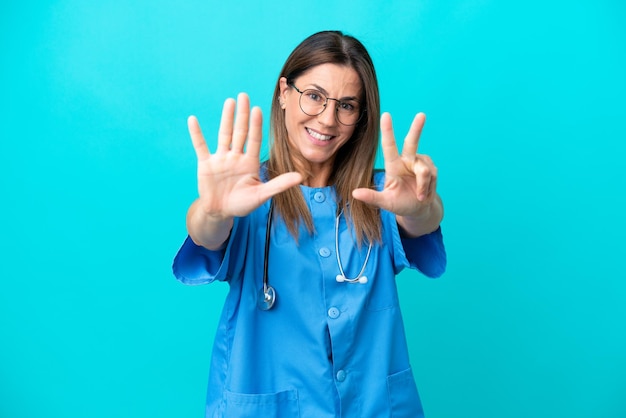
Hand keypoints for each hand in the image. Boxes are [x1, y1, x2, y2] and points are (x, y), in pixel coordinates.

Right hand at [188, 93, 301, 219]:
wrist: (221, 212)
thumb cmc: (242, 204)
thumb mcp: (261, 195)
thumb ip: (279, 184)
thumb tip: (300, 176)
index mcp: (249, 162)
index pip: (254, 140)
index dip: (255, 125)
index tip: (258, 109)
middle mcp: (235, 157)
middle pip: (240, 132)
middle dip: (242, 115)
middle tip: (244, 95)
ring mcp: (220, 159)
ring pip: (224, 135)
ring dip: (226, 118)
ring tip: (229, 102)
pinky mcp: (205, 164)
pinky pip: (200, 146)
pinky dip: (196, 134)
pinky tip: (193, 120)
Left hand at [352, 112, 438, 219]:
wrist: (418, 209)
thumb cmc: (400, 204)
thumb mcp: (385, 202)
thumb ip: (371, 197)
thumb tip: (354, 193)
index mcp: (393, 166)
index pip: (389, 146)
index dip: (388, 131)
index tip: (386, 115)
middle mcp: (407, 161)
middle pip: (412, 142)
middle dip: (417, 128)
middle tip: (421, 115)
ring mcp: (420, 164)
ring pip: (424, 170)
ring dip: (423, 185)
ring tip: (419, 196)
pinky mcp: (432, 168)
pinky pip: (431, 175)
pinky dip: (428, 187)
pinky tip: (425, 193)